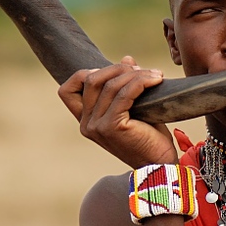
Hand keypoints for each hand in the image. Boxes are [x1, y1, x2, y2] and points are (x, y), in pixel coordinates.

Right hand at [58, 56, 177, 167]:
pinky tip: (157, 80)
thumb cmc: (148, 139)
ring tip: (154, 75)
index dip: (84, 74)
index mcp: (85, 121)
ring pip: (109, 85)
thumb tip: (127, 59)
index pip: (66, 90)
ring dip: (134, 74)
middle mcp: (86, 124)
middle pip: (91, 79)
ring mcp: (96, 126)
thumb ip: (125, 86)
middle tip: (142, 71)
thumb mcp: (134, 107)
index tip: (114, 73)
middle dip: (117, 69)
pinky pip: (124, 94)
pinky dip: (141, 82)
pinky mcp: (111, 127)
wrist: (159, 166)